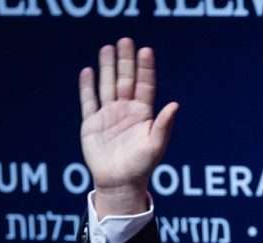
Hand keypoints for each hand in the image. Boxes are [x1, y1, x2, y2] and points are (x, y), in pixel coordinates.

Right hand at [79, 37, 178, 215]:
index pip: (145, 85)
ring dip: (107, 67)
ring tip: (107, 48)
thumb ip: (164, 125)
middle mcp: (126, 111)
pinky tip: (88, 71)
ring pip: (107, 86)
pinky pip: (88, 101)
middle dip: (125, 60)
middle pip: (125, 80)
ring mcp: (108, 116)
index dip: (145, 68)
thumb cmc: (141, 166)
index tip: (146, 50)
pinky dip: (87, 87)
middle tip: (125, 40)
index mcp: (143, 114)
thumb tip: (175, 104)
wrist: (119, 183)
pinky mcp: (92, 124)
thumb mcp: (155, 146)